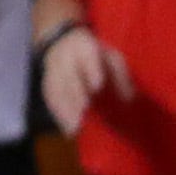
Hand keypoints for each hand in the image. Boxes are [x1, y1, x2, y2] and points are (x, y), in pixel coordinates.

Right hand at [38, 20, 133, 137]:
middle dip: (76, 93)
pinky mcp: (46, 83)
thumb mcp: (111, 58)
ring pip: (56, 88)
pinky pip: (50, 99)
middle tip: (85, 112)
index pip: (86, 55)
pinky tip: (69, 130)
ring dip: (65, 109)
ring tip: (77, 128)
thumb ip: (120, 75)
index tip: (97, 86)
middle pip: (67, 74)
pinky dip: (59, 115)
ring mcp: (52, 70)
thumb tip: (128, 98)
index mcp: (83, 46)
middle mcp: (64, 56)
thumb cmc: (96, 55)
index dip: (91, 69)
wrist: (63, 44)